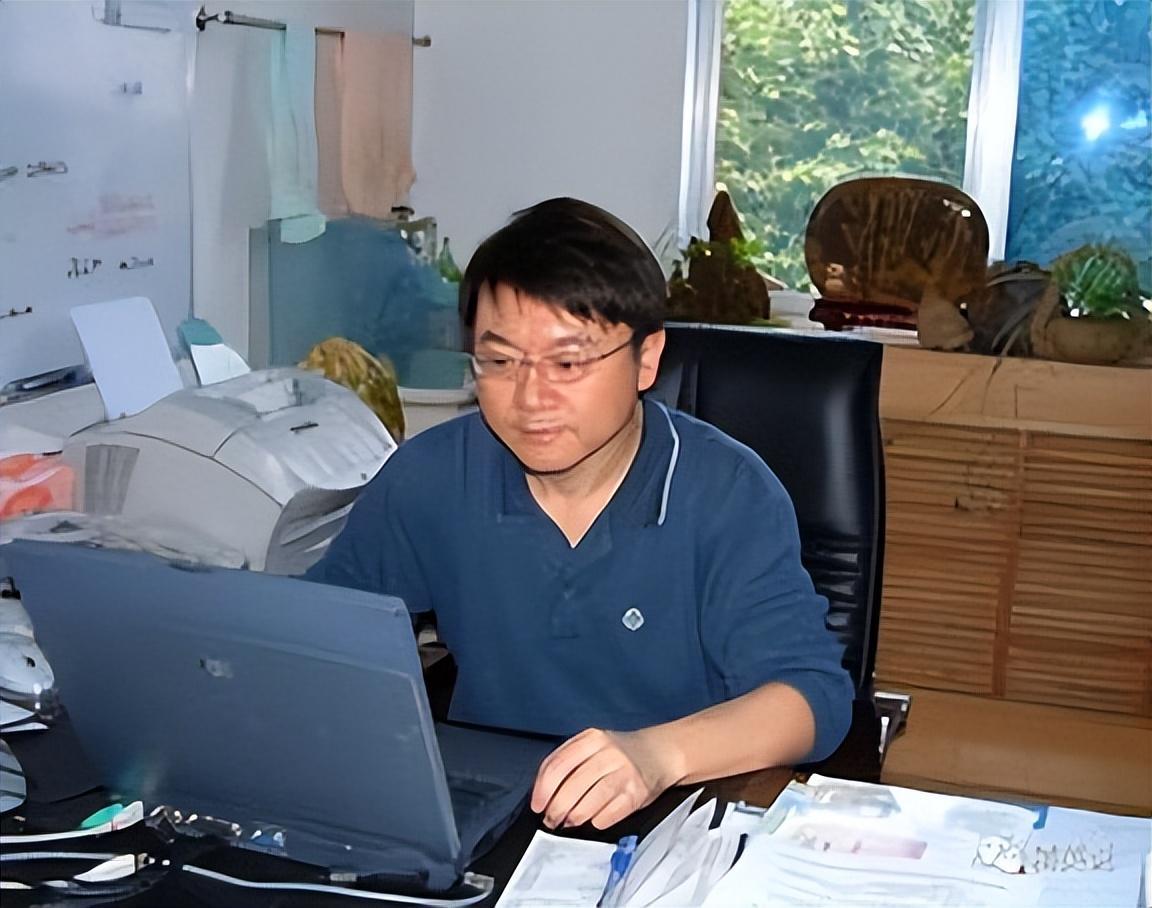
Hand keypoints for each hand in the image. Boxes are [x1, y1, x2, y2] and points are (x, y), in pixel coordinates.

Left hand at [530, 727, 678, 829]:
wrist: (660, 753)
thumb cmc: (620, 754)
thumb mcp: (593, 745)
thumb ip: (570, 761)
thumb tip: (544, 793)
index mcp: (591, 738)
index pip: (557, 764)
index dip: (542, 789)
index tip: (537, 805)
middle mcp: (608, 752)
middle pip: (572, 785)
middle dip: (556, 808)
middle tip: (551, 819)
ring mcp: (625, 771)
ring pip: (590, 801)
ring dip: (574, 817)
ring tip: (569, 822)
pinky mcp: (637, 792)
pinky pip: (610, 813)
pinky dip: (597, 821)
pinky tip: (594, 820)